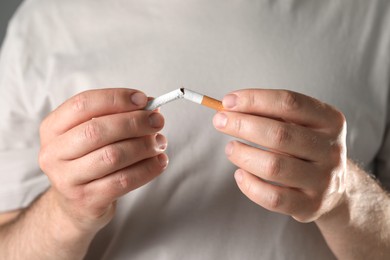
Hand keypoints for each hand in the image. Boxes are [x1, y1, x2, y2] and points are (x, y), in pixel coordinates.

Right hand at [39, 88, 168, 230]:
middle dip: (134, 122)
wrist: (76, 204)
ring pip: (112, 156)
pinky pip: (123, 181)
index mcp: (52, 128)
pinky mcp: (87, 200)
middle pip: (97, 130)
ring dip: (143, 146)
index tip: (143, 100)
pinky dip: (147, 169)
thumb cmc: (88, 160)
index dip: (116, 98)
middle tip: (157, 121)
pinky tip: (160, 162)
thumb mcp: (94, 134)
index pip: (82, 104)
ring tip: (160, 142)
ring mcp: (68, 180)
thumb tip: (151, 106)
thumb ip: (118, 116)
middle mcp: (54, 153)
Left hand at [213, 89, 346, 221]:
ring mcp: (322, 180)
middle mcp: (330, 150)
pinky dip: (250, 185)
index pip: (289, 103)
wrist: (334, 188)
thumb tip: (230, 106)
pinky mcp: (310, 206)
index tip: (227, 101)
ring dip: (243, 155)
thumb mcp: (299, 124)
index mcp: (330, 120)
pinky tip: (240, 174)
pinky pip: (273, 198)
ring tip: (230, 148)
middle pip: (280, 134)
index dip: (255, 100)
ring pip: (274, 166)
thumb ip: (270, 113)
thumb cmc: (304, 148)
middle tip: (220, 121)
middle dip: (242, 125)